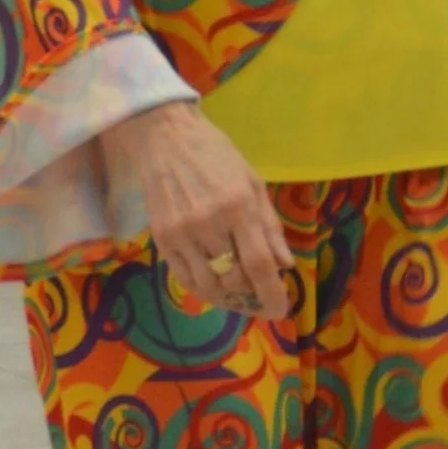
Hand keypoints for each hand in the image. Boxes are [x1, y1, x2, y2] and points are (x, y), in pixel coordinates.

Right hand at [99, 103, 293, 322]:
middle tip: (260, 298)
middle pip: (234, 279)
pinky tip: (216, 290)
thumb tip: (285, 264)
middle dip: (252, 296)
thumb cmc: (216, 156)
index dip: (271, 293)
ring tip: (241, 298)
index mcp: (239, 206)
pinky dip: (203, 290)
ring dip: (228, 298)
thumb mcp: (253, 183)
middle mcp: (210, 223)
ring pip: (209, 285)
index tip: (280, 310)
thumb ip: (270, 227)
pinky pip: (185, 278)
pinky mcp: (162, 238)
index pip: (258, 264)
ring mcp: (182, 233)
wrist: (165, 138)